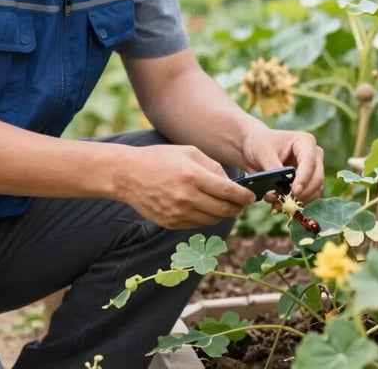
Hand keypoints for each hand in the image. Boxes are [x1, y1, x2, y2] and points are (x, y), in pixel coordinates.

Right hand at [116, 144, 256, 228]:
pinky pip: (197, 225)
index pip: (228, 191)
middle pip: (223, 210)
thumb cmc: (159, 158)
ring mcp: (178, 212)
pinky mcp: (170, 223)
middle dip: (236, 207)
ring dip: (222, 214)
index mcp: (193, 176)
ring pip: (212, 220)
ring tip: (222, 205)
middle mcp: (187, 197)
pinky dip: (204, 218)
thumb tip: (230, 182)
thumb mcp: (187, 152)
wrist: (127, 174)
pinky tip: (202, 208)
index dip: (244, 196)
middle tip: (240, 203)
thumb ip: (212, 166)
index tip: (250, 196)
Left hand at [242, 128, 323, 205]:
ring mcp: (312, 170)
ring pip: (314, 191)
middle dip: (301, 193)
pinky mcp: (306, 182)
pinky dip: (295, 204)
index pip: (309, 162)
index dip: (303, 178)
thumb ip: (273, 170)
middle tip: (284, 202)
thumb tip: (278, 191)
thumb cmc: (258, 144)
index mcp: (305, 142)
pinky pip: (307, 197)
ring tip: (277, 204)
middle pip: (316, 179)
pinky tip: (280, 205)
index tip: (294, 191)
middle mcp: (313, 156)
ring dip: (298, 201)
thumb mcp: (263, 153)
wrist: (252, 148)